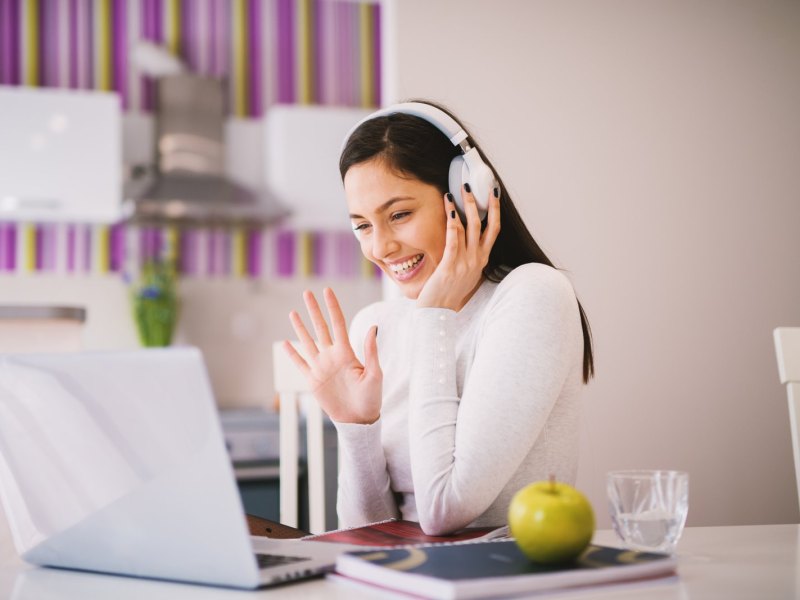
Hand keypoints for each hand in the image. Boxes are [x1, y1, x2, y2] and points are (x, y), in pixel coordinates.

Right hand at [283, 288, 381, 424]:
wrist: (358, 420)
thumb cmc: (371, 398)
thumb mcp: (375, 374)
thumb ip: (371, 351)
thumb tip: (374, 327)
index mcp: (346, 352)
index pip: (338, 323)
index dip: (332, 306)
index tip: (327, 290)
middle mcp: (331, 356)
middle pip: (320, 327)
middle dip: (314, 310)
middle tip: (306, 293)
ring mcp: (321, 367)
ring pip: (307, 342)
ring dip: (300, 327)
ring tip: (293, 312)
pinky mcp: (313, 380)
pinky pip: (300, 364)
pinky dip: (292, 354)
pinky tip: (285, 342)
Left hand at [416, 184, 500, 310]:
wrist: (438, 313)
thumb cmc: (449, 294)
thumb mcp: (465, 274)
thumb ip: (469, 258)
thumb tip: (468, 242)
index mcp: (481, 260)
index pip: (493, 230)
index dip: (495, 210)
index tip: (493, 192)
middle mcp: (477, 260)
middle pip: (484, 224)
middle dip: (479, 202)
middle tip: (472, 184)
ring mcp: (465, 263)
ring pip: (468, 228)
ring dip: (462, 207)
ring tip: (455, 191)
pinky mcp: (450, 266)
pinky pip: (453, 239)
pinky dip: (452, 222)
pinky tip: (448, 209)